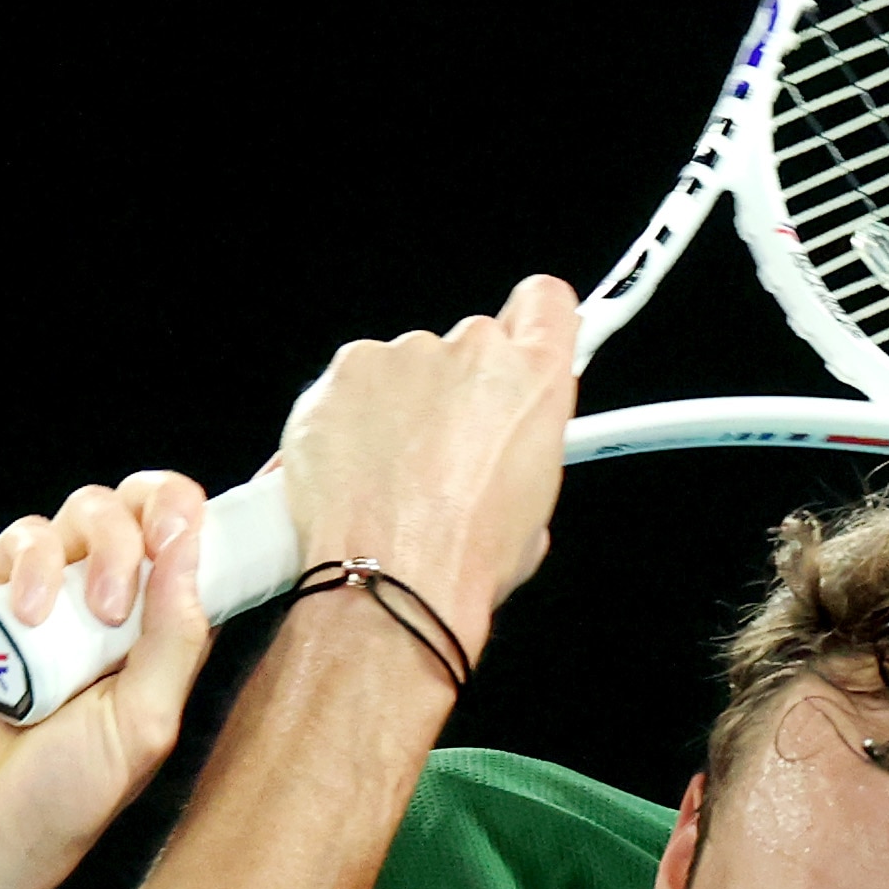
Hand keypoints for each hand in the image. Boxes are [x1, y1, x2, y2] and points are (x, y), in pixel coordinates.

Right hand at [0, 471, 220, 888]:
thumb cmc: (57, 798)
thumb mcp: (145, 725)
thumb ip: (176, 637)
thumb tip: (193, 548)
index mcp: (155, 643)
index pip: (195, 558)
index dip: (211, 528)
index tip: (220, 528)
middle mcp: (103, 610)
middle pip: (146, 512)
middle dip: (166, 506)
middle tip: (166, 538)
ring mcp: (45, 597)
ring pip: (90, 512)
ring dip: (108, 545)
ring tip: (98, 612)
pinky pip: (25, 538)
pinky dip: (39, 564)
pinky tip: (32, 616)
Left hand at [274, 275, 576, 659]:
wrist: (388, 584)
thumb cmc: (463, 559)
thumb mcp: (533, 511)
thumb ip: (523, 450)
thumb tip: (505, 457)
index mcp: (533, 381)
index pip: (546, 304)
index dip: (531, 324)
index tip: (522, 340)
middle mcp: (470, 353)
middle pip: (466, 348)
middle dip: (454, 391)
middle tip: (442, 456)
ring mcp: (400, 357)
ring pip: (402, 369)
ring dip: (398, 410)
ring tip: (391, 479)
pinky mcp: (342, 373)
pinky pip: (349, 388)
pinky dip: (347, 421)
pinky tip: (353, 474)